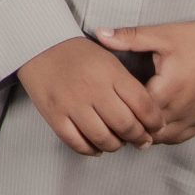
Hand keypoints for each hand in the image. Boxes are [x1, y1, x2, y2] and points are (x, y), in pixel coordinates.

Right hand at [15, 36, 156, 155]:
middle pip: (126, 125)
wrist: (39, 44)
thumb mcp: (110, 60)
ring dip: (116, 146)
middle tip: (142, 140)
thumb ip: (129, 86)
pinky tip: (96, 146)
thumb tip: (147, 118)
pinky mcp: (54, 115)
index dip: (155, 121)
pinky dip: (91, 150)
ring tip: (118, 142)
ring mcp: (71, 103)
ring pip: (103, 139)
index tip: (156, 126)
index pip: (143, 105)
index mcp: (110, 73)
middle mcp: (92, 89)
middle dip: (139, 138)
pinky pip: (77, 143)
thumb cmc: (78, 54)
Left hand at [95, 22, 194, 144]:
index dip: (116, 108)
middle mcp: (181, 109)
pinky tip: (151, 124)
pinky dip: (162, 135)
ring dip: (144, 132)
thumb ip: (130, 37)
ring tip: (128, 119)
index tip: (103, 99)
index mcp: (169, 88)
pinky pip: (178, 138)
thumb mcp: (163, 35)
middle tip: (110, 112)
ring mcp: (193, 118)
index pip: (134, 110)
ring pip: (161, 138)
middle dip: (127, 123)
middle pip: (146, 129)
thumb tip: (98, 33)